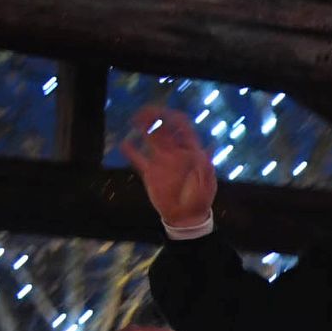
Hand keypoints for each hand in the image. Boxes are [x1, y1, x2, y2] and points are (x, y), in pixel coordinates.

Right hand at [120, 106, 221, 233]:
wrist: (187, 217)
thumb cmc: (200, 198)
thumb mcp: (207, 181)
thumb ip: (204, 165)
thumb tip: (205, 148)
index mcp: (190, 151)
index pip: (182, 127)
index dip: (173, 118)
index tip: (163, 114)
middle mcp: (175, 152)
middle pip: (164, 129)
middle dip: (155, 118)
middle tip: (143, 113)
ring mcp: (162, 161)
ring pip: (151, 139)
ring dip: (144, 128)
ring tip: (134, 119)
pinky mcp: (150, 173)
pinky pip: (139, 159)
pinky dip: (131, 151)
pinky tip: (124, 144)